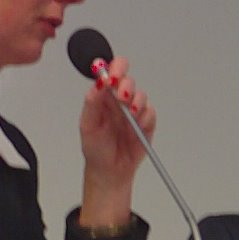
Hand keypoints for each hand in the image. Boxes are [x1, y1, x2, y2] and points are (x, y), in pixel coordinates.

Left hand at [78, 56, 155, 225]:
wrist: (110, 171)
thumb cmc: (96, 149)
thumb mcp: (87, 125)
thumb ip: (92, 102)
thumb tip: (98, 83)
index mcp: (103, 97)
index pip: (110, 73)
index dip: (113, 68)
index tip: (112, 76)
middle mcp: (119, 101)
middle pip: (128, 79)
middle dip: (126, 85)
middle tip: (122, 95)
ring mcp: (134, 111)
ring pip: (141, 94)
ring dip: (137, 101)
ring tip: (131, 113)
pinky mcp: (147, 122)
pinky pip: (151, 112)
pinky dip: (146, 117)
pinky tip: (138, 126)